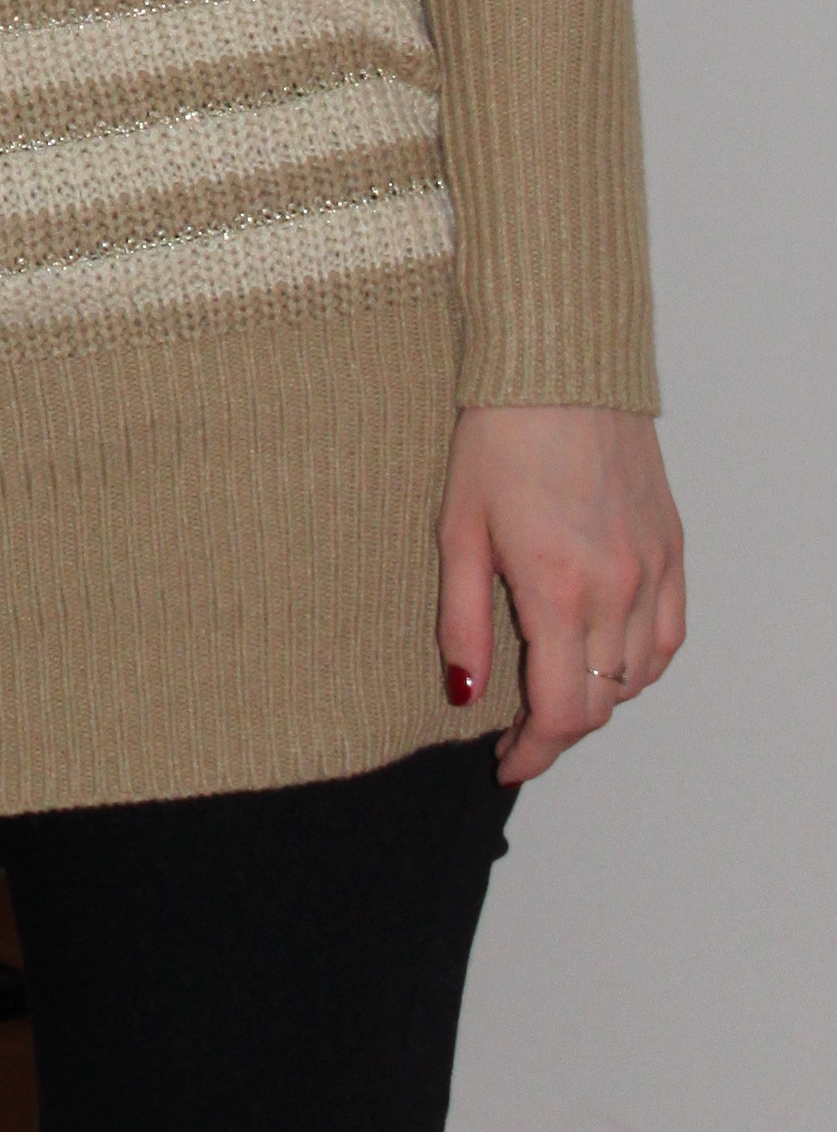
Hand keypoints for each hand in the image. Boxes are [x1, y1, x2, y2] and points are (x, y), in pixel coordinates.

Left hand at [439, 404, 686, 784]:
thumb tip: (465, 694)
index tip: (507, 762)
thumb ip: (463, 623)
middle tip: (521, 732)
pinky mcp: (673, 547)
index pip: (561, 712)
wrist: (560, 368)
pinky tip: (609, 658)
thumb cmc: (497, 438)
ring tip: (558, 693)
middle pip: (601, 703)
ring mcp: (654, 569)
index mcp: (559, 591)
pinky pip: (669, 634)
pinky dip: (641, 663)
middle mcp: (619, 589)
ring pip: (640, 676)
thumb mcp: (457, 531)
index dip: (534, 752)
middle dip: (559, 731)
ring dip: (600, 698)